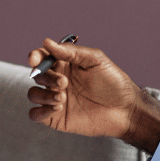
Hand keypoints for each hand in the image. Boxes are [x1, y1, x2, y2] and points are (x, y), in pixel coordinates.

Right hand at [27, 38, 159, 151]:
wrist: (126, 110)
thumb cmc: (114, 83)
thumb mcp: (95, 60)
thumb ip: (71, 52)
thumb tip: (47, 42)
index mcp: (65, 64)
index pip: (42, 57)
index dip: (35, 57)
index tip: (35, 60)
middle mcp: (57, 81)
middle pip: (37, 75)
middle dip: (46, 77)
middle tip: (63, 83)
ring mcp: (55, 99)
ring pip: (33, 94)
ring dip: (43, 94)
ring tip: (62, 97)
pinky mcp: (56, 118)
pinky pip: (35, 114)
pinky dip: (41, 111)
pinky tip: (58, 108)